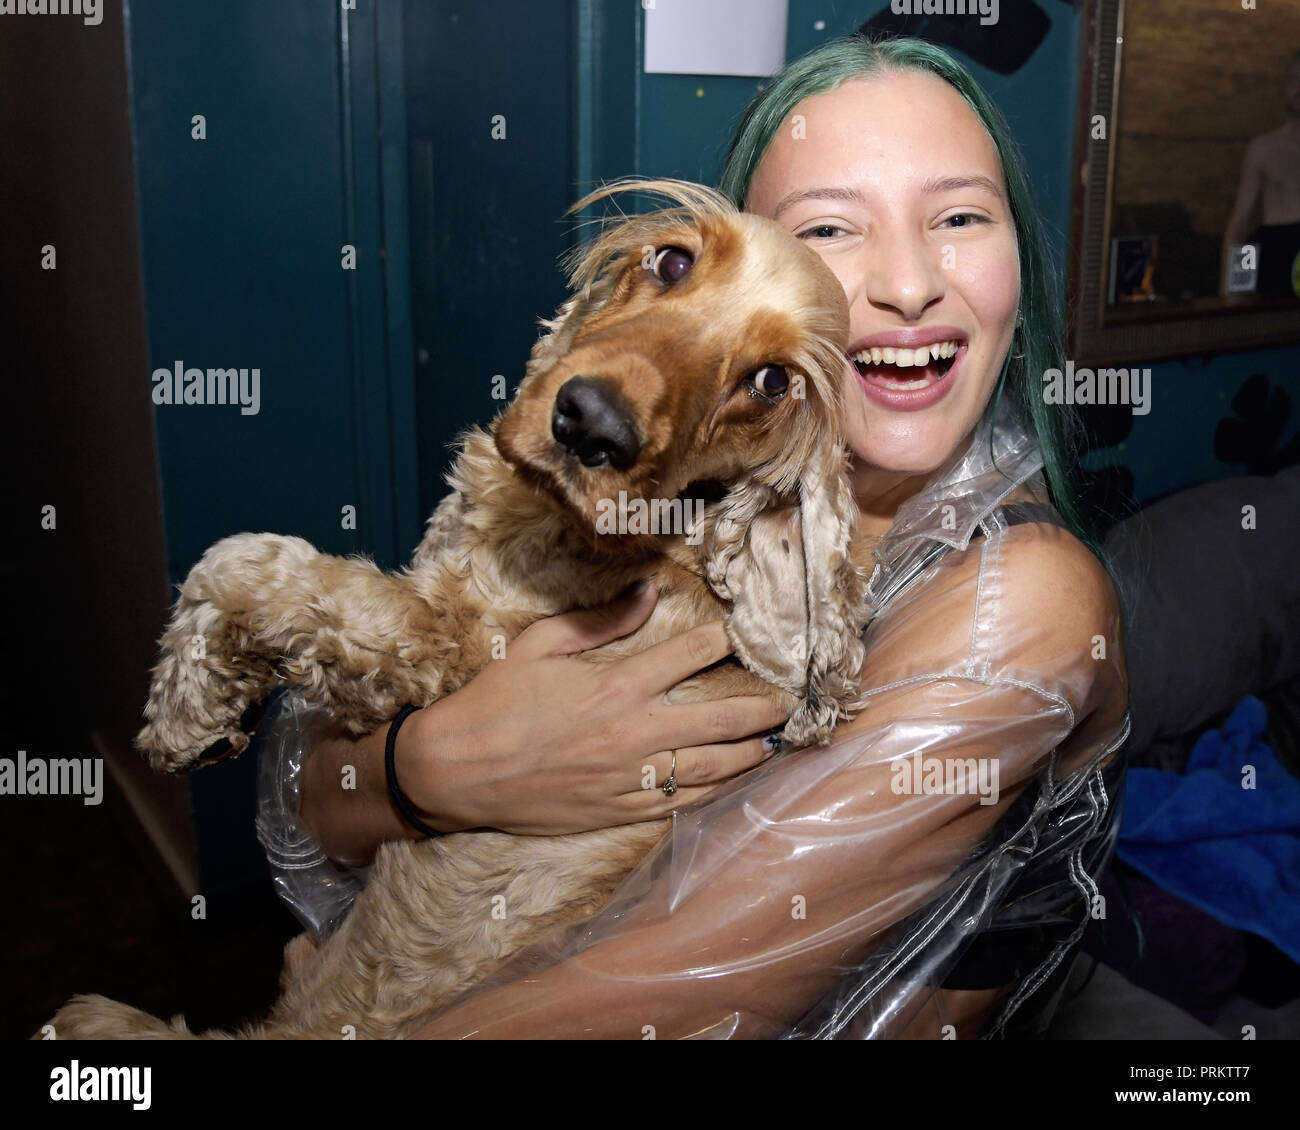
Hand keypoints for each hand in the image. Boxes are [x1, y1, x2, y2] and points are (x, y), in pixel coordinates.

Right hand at [397, 582, 790, 834]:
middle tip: (787, 702)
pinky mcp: (617, 810)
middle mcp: (631, 732)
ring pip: (708, 767)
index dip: (722, 642)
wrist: (457, 771)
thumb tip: (647, 592)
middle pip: (718, 718)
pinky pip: (677, 803)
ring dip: (747, 755)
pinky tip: (730, 784)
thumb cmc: (494, 701)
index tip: (742, 634)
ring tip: (773, 743)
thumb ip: (599, 620)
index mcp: (614, 685)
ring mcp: (628, 777)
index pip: (688, 656)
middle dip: (759, 708)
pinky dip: (711, 793)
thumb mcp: (540, 645)